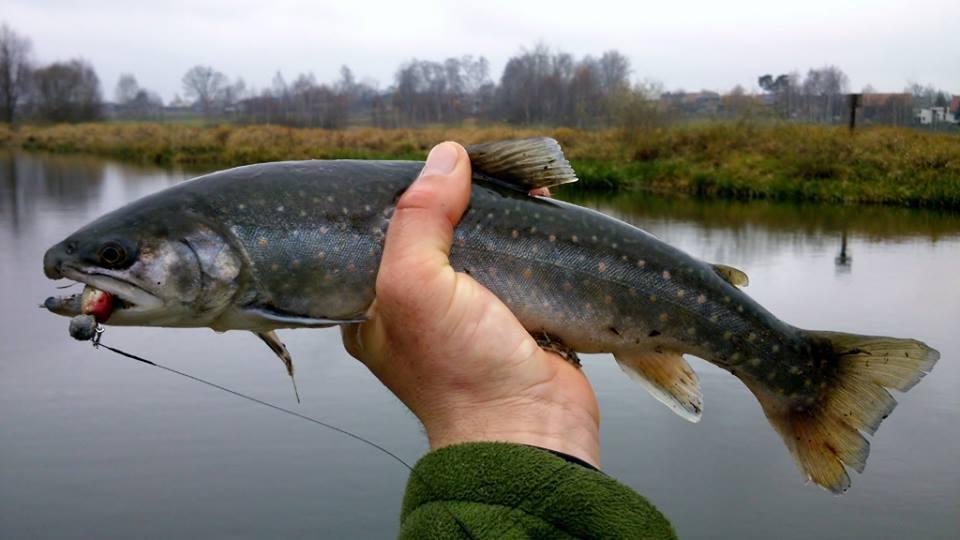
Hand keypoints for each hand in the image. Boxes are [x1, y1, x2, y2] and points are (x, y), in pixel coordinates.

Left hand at [341, 142, 600, 466]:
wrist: (531, 430)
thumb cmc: (459, 369)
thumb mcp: (415, 287)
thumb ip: (420, 219)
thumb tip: (446, 156)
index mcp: (376, 307)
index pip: (383, 233)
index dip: (408, 196)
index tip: (436, 164)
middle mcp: (419, 310)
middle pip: (437, 235)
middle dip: (461, 198)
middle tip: (483, 166)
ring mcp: (470, 315)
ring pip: (482, 246)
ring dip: (502, 213)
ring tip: (519, 180)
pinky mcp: (515, 317)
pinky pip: (519, 263)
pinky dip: (531, 236)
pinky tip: (542, 206)